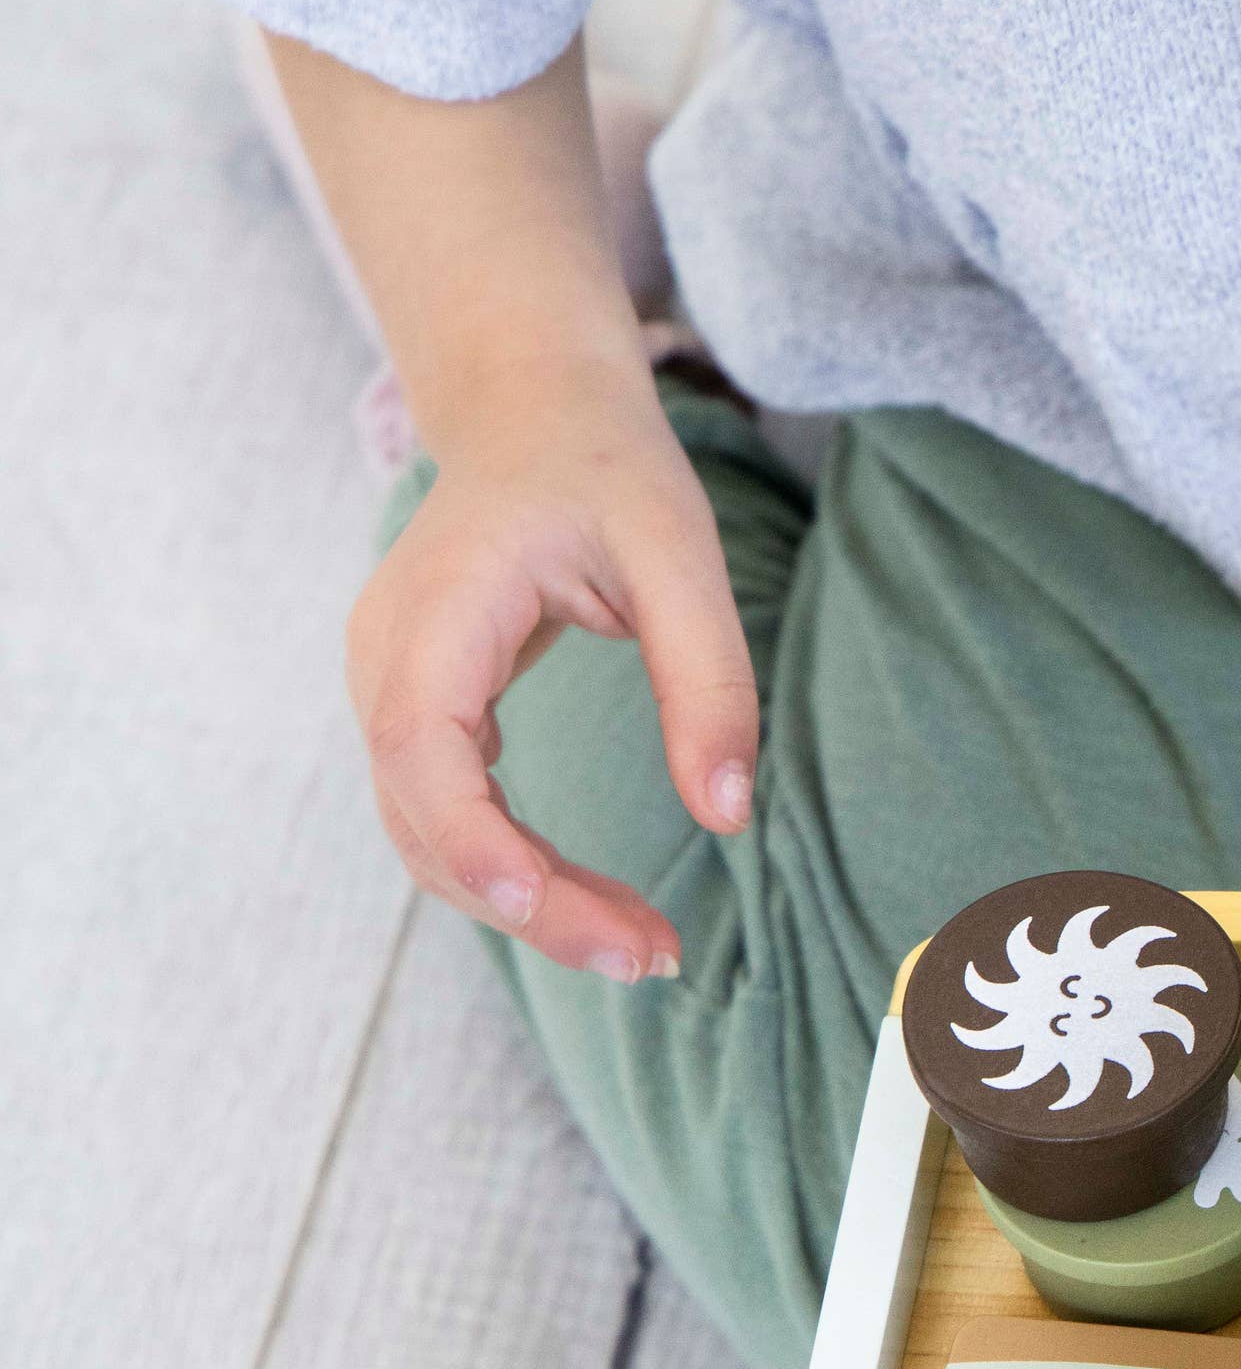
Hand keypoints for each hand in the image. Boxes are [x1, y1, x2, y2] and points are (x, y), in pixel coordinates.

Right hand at [345, 350, 757, 980]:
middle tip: (652, 956)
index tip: (540, 902)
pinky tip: (596, 899)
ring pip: (429, 837)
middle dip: (529, 903)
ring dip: (526, 903)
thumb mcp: (679, 553)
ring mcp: (388, 690)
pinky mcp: (418, 715)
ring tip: (642, 943)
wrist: (534, 413)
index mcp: (435, 607)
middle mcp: (385, 659)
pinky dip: (515, 870)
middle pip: (422, 819)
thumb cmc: (604, 469)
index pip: (418, 744)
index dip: (468, 835)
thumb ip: (708, 679)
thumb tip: (728, 814)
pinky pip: (447, 818)